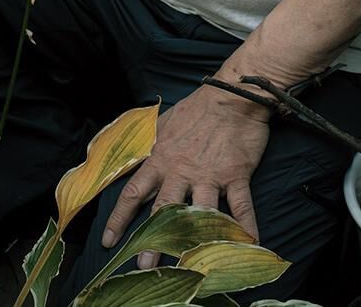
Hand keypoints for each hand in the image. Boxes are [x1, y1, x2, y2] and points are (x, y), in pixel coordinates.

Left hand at [102, 85, 270, 267]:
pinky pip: (241, 207)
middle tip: (144, 266)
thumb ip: (145, 143)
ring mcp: (209, 175)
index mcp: (160, 158)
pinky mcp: (235, 175)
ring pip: (198, 214)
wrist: (231, 94)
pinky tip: (251, 246)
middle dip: (152, 241)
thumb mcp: (162, 122)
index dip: (119, 218)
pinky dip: (246, 228)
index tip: (109, 241)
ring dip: (194, 241)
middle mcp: (181, 171)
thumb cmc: (196, 108)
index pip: (133, 191)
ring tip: (188, 267)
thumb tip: (124, 154)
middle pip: (162, 211)